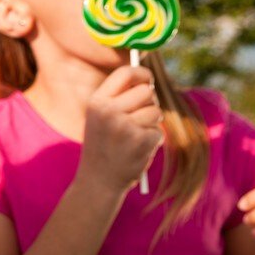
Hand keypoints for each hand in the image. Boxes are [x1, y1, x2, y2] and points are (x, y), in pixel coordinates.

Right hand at [79, 65, 162, 192]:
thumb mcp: (100, 118)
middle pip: (146, 91)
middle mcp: (108, 111)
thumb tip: (147, 80)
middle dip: (149, 103)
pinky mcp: (140, 141)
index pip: (125, 73)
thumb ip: (118, 98)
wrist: (98, 181)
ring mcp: (124, 126)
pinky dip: (152, 141)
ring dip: (151, 124)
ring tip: (134, 138)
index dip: (142, 74)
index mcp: (96, 102)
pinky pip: (158, 131)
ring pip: (155, 111)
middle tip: (139, 118)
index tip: (148, 81)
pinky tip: (137, 151)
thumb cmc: (103, 146)